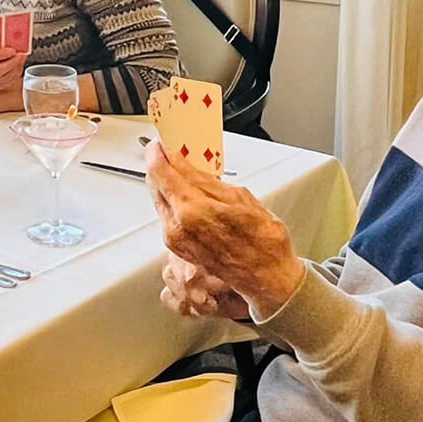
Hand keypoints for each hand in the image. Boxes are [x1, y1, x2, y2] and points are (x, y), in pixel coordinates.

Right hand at [0, 45, 26, 90]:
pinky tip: (19, 64)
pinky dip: (17, 72)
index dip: (0, 54)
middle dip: (11, 63)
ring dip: (16, 67)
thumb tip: (14, 40)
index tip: (12, 50)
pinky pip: (9, 81)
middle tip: (20, 55)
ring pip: (4, 77)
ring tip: (22, 58)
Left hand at [145, 141, 304, 315]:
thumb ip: (206, 179)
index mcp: (192, 210)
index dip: (159, 153)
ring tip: (183, 172)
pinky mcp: (176, 248)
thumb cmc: (262, 241)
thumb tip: (184, 162)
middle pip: (155, 185)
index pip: (162, 172)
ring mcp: (175, 239)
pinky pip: (167, 215)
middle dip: (161, 166)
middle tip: (171, 153)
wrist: (267, 277)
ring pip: (160, 200)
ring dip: (167, 183)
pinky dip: (173, 201)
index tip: (163, 144)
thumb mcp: (239, 197)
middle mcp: (177, 225)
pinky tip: (188, 195)